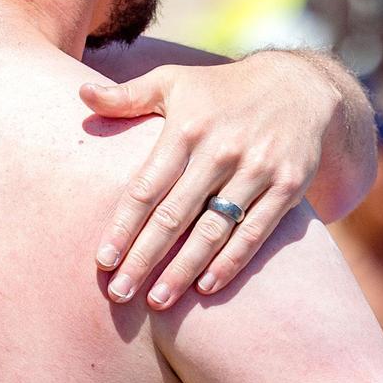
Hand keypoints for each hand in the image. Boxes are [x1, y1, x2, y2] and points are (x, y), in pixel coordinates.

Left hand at [83, 52, 339, 308]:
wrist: (300, 85)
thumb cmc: (220, 91)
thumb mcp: (174, 82)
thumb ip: (128, 96)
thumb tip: (83, 93)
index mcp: (186, 129)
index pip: (146, 187)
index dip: (123, 227)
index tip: (102, 261)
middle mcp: (220, 150)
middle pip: (175, 215)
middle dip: (144, 258)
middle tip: (119, 294)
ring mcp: (257, 169)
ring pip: (214, 230)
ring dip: (184, 269)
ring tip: (158, 301)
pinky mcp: (289, 185)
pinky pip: (255, 231)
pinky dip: (231, 262)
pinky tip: (207, 287)